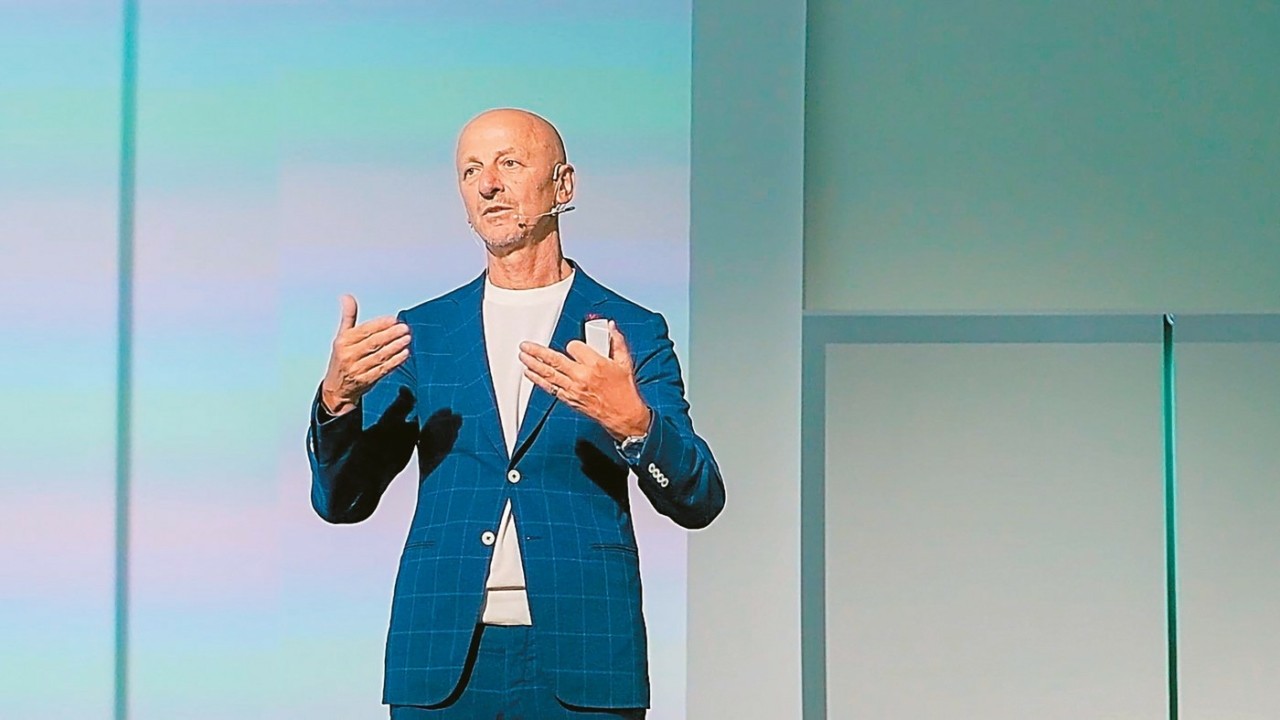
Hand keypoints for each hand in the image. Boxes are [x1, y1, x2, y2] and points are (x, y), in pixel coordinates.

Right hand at [320, 294, 410, 415]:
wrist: (336, 388)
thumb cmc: (342, 358)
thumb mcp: (342, 337)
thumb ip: (348, 317)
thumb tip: (347, 296)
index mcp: (343, 342)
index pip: (364, 331)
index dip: (380, 325)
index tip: (394, 319)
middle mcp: (349, 355)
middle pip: (373, 343)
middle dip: (390, 335)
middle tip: (405, 328)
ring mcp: (357, 369)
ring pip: (380, 356)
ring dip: (395, 347)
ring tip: (407, 338)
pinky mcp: (366, 380)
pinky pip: (383, 369)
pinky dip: (395, 361)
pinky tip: (405, 353)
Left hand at [519, 321, 650, 439]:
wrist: (623, 415)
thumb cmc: (624, 391)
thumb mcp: (624, 363)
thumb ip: (617, 342)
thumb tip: (610, 327)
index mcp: (595, 364)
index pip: (574, 347)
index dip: (572, 345)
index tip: (574, 347)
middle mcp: (582, 376)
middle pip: (554, 360)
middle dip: (537, 352)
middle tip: (526, 346)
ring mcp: (574, 389)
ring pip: (548, 374)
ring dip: (533, 364)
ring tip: (523, 356)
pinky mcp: (570, 399)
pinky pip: (550, 388)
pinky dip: (538, 380)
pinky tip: (530, 374)